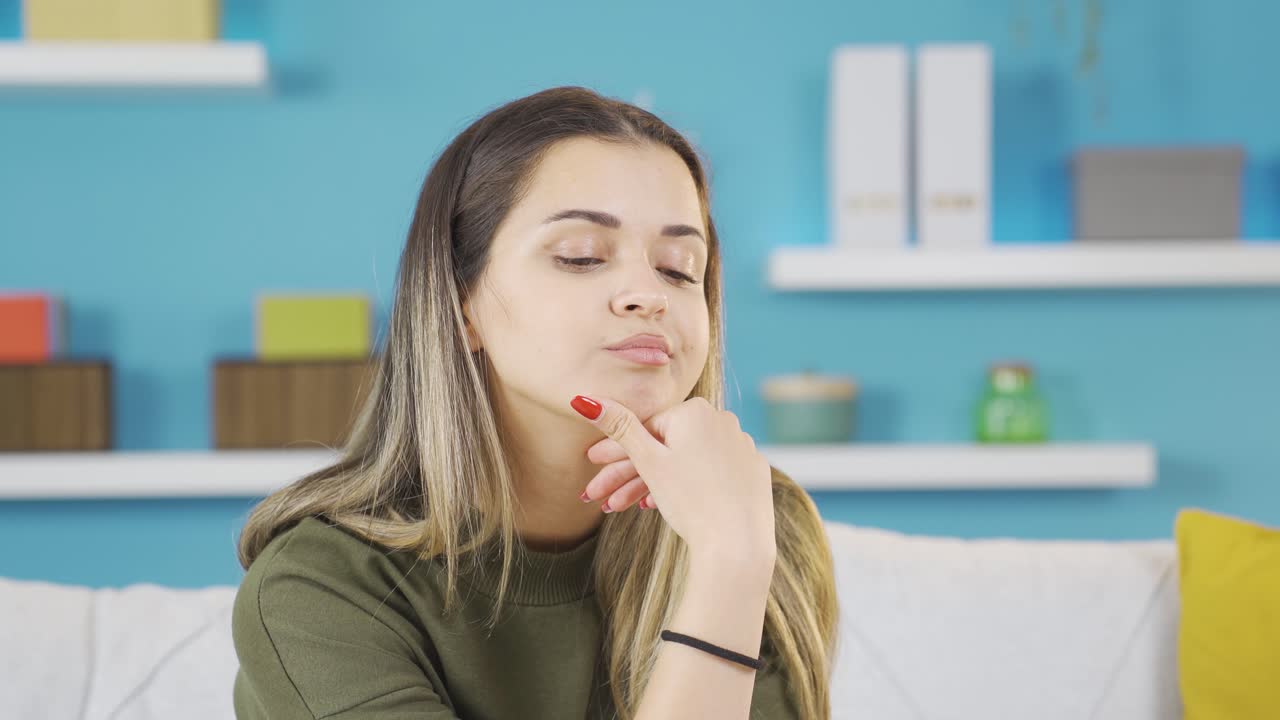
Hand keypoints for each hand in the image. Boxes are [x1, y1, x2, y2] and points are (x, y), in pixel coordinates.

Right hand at [570, 395, 775, 558]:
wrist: (737, 544)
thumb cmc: (690, 500)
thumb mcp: (649, 461)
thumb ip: (620, 427)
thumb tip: (586, 400)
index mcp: (695, 411)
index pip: (645, 429)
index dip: (614, 450)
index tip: (592, 464)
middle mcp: (722, 420)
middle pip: (663, 447)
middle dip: (626, 474)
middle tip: (599, 495)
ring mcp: (740, 446)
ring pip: (684, 462)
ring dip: (649, 484)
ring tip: (621, 507)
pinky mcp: (750, 471)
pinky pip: (708, 473)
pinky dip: (683, 486)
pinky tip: (659, 504)